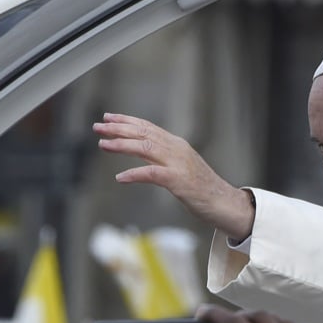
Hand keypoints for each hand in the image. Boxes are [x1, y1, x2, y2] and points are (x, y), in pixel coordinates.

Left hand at [94, 113, 255, 240]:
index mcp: (176, 145)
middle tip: (97, 127)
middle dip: (118, 128)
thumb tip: (143, 154)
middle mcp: (177, 149)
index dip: (127, 121)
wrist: (225, 204)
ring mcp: (179, 164)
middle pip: (143, 133)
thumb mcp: (181, 168)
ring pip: (146, 147)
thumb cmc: (202, 190)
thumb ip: (164, 159)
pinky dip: (134, 174)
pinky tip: (120, 177)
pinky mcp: (179, 181)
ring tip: (103, 145)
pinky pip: (152, 174)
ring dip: (122, 145)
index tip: (108, 118)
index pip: (148, 127)